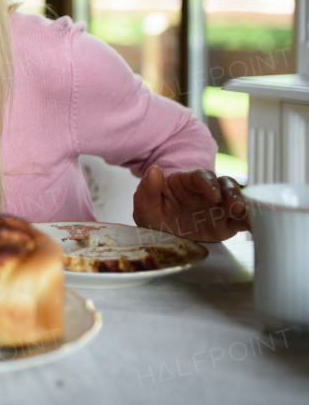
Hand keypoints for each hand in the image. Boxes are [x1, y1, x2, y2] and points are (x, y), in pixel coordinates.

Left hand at [132, 166, 248, 241]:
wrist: (160, 234)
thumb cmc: (153, 213)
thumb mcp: (145, 203)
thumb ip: (148, 188)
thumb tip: (153, 170)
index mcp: (186, 183)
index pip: (201, 176)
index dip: (209, 183)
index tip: (214, 194)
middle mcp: (206, 192)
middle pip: (225, 185)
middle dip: (233, 193)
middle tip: (235, 206)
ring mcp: (218, 207)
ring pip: (238, 200)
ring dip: (244, 206)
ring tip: (245, 217)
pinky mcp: (227, 223)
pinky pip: (243, 221)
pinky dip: (253, 223)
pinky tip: (259, 229)